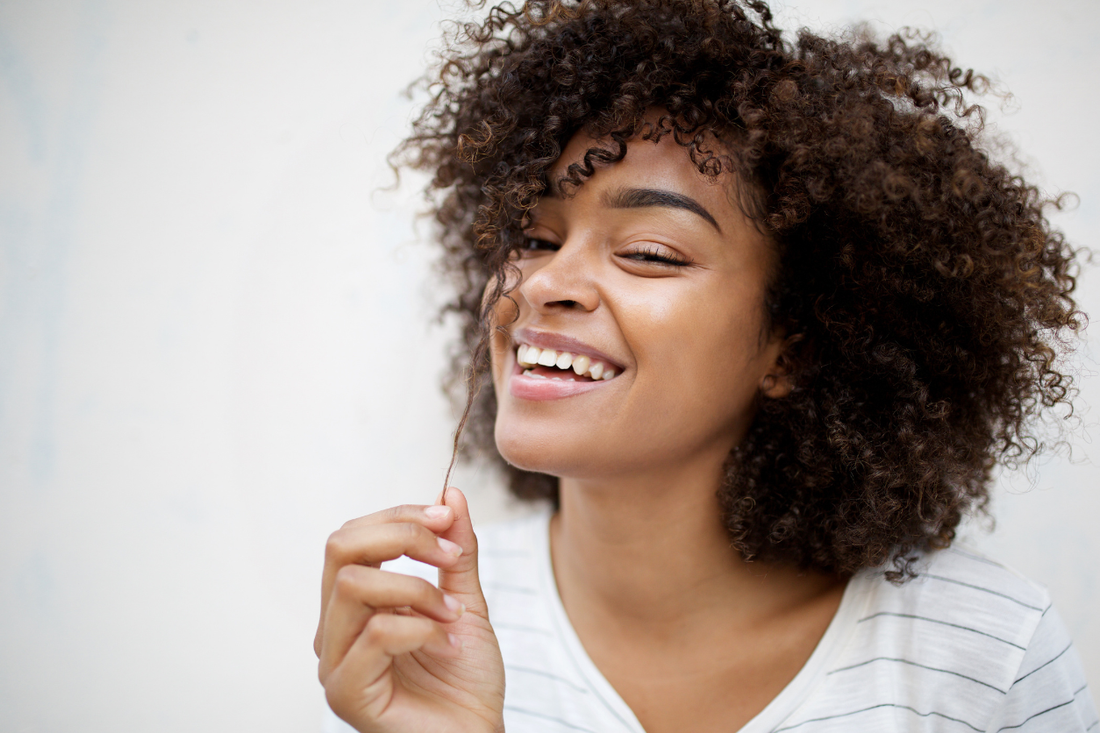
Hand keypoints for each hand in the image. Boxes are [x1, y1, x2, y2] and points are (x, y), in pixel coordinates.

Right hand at [315, 487, 504, 732]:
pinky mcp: (346, 694)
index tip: (448, 519)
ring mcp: (334, 663)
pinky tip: (449, 644)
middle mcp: (333, 629)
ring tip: (454, 614)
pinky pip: (376, 634)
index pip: (351, 536)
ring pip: (353, 586)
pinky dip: (423, 627)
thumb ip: (456, 552)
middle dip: (402, 536)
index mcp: (351, 605)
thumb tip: (449, 494)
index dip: (400, 517)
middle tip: (449, 555)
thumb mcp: (466, 601)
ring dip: (417, 589)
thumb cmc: (464, 678)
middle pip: (340, 547)